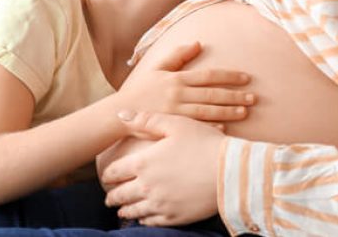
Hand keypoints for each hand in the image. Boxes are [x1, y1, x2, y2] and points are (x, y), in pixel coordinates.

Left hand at [101, 111, 225, 226]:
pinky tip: (144, 218)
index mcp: (143, 163)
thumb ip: (146, 120)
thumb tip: (121, 114)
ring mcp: (161, 204)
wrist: (231, 171)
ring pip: (134, 211)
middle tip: (110, 198)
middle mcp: (147, 186)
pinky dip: (144, 220)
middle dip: (112, 197)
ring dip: (125, 210)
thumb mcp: (175, 124)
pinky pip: (152, 222)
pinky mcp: (175, 217)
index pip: (115, 173)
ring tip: (122, 210)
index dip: (108, 176)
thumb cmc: (204, 142)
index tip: (107, 177)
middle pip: (120, 195)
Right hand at [117, 42, 254, 122]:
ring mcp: (176, 112)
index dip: (228, 76)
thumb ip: (177, 55)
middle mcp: (178, 94)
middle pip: (212, 94)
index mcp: (176, 79)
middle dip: (235, 95)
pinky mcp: (173, 126)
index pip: (208, 76)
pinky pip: (196, 127)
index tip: (246, 78)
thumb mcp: (157, 67)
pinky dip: (211, 127)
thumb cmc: (140, 89)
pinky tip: (226, 129)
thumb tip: (198, 43)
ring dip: (228, 111)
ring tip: (245, 112)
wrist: (120, 112)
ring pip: (208, 111)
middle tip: (253, 98)